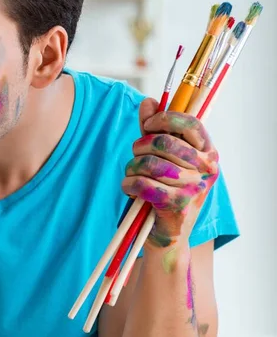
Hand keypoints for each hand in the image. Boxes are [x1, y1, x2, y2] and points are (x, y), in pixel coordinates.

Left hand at [121, 98, 218, 248]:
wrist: (166, 234)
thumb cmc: (164, 190)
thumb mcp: (163, 157)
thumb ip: (155, 129)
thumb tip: (149, 102)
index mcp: (208, 153)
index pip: (190, 123)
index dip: (164, 119)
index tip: (147, 125)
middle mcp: (206, 169)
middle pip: (163, 142)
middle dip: (139, 147)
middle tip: (136, 156)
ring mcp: (193, 188)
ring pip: (149, 163)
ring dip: (131, 168)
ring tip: (132, 175)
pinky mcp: (177, 205)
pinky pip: (143, 184)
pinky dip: (129, 184)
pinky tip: (129, 188)